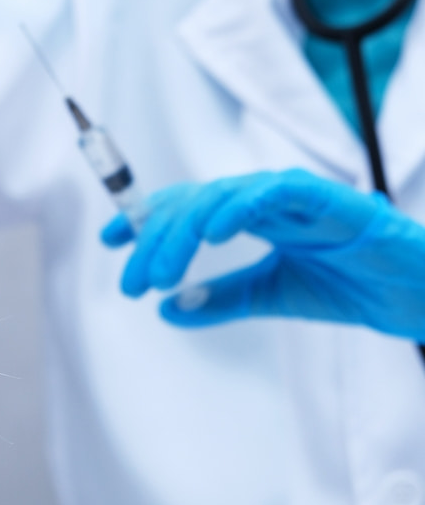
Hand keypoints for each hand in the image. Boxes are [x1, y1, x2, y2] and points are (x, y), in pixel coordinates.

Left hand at [100, 169, 424, 341]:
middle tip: (131, 283)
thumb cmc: (354, 285)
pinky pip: (279, 194)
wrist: (420, 297)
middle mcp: (271, 199)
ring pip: (224, 197)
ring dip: (185, 233)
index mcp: (255, 215)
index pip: (190, 206)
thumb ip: (221, 299)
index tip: (110, 242)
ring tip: (159, 273)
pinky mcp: (334, 203)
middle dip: (155, 241)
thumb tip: (166, 311)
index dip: (147, 219)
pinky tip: (213, 232)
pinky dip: (242, 207)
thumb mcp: (271, 295)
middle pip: (196, 204)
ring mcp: (301, 198)